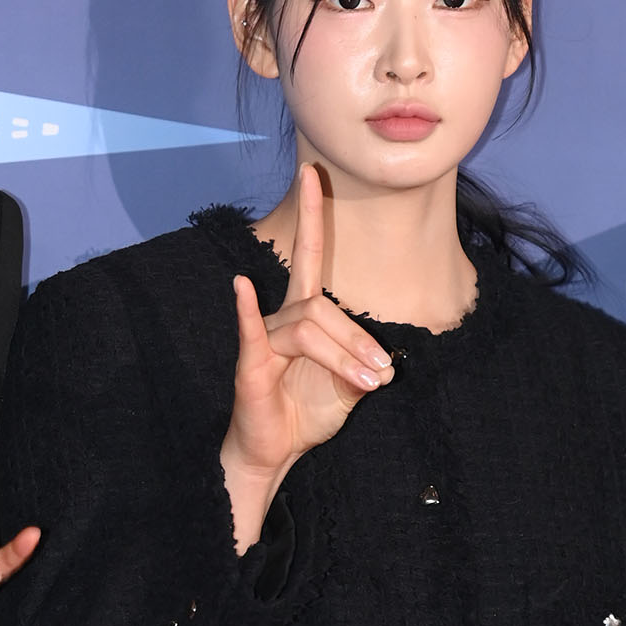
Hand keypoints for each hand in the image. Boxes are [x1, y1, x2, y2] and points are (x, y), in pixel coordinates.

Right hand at [219, 164, 394, 543]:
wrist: (278, 452)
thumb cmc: (308, 414)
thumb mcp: (349, 391)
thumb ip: (362, 370)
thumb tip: (384, 365)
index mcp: (306, 316)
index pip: (309, 256)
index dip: (311, 215)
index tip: (313, 172)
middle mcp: (284, 318)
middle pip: (324, 307)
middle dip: (359, 339)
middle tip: (383, 375)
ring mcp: (265, 339)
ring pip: (308, 326)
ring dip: (344, 354)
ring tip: (368, 383)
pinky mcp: (251, 363)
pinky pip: (252, 332)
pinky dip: (246, 309)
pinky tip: (241, 284)